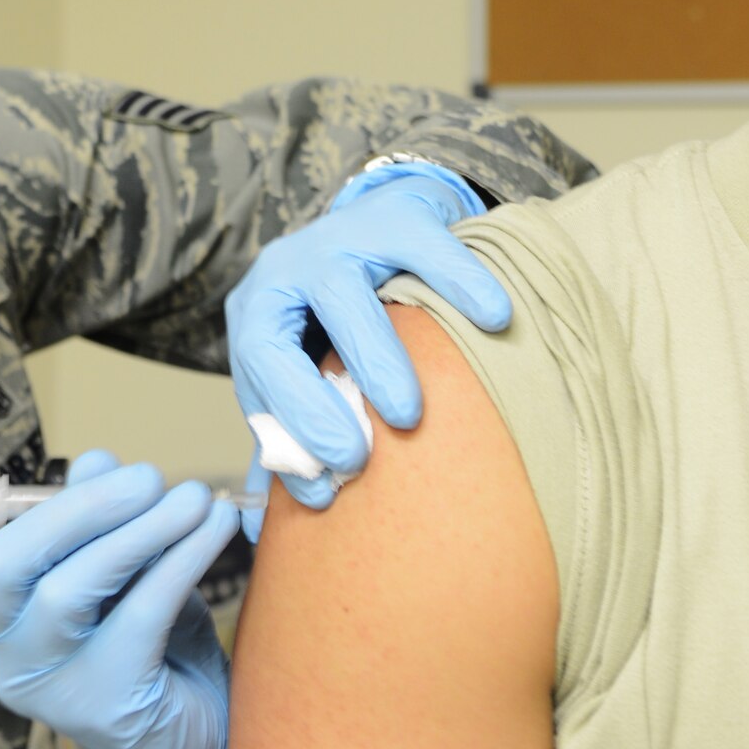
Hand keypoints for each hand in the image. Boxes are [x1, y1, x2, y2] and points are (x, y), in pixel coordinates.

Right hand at [0, 451, 238, 748]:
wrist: (203, 733)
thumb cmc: (149, 640)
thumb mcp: (122, 570)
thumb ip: (97, 517)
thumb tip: (97, 460)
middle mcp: (5, 653)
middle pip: (1, 568)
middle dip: (76, 508)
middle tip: (147, 477)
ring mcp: (49, 687)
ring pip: (67, 591)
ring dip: (138, 530)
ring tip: (193, 497)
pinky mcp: (105, 706)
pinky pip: (137, 616)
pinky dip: (181, 561)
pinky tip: (214, 529)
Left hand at [226, 164, 509, 518]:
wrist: (383, 224)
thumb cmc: (339, 320)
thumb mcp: (302, 370)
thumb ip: (286, 438)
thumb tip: (254, 533)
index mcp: (257, 316)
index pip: (256, 379)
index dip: (285, 439)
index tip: (324, 494)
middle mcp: (283, 271)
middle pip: (280, 338)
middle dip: (313, 404)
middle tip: (356, 458)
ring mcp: (337, 235)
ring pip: (342, 292)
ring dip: (373, 358)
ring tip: (409, 413)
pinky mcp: (396, 215)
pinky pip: (426, 248)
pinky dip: (459, 283)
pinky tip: (493, 319)